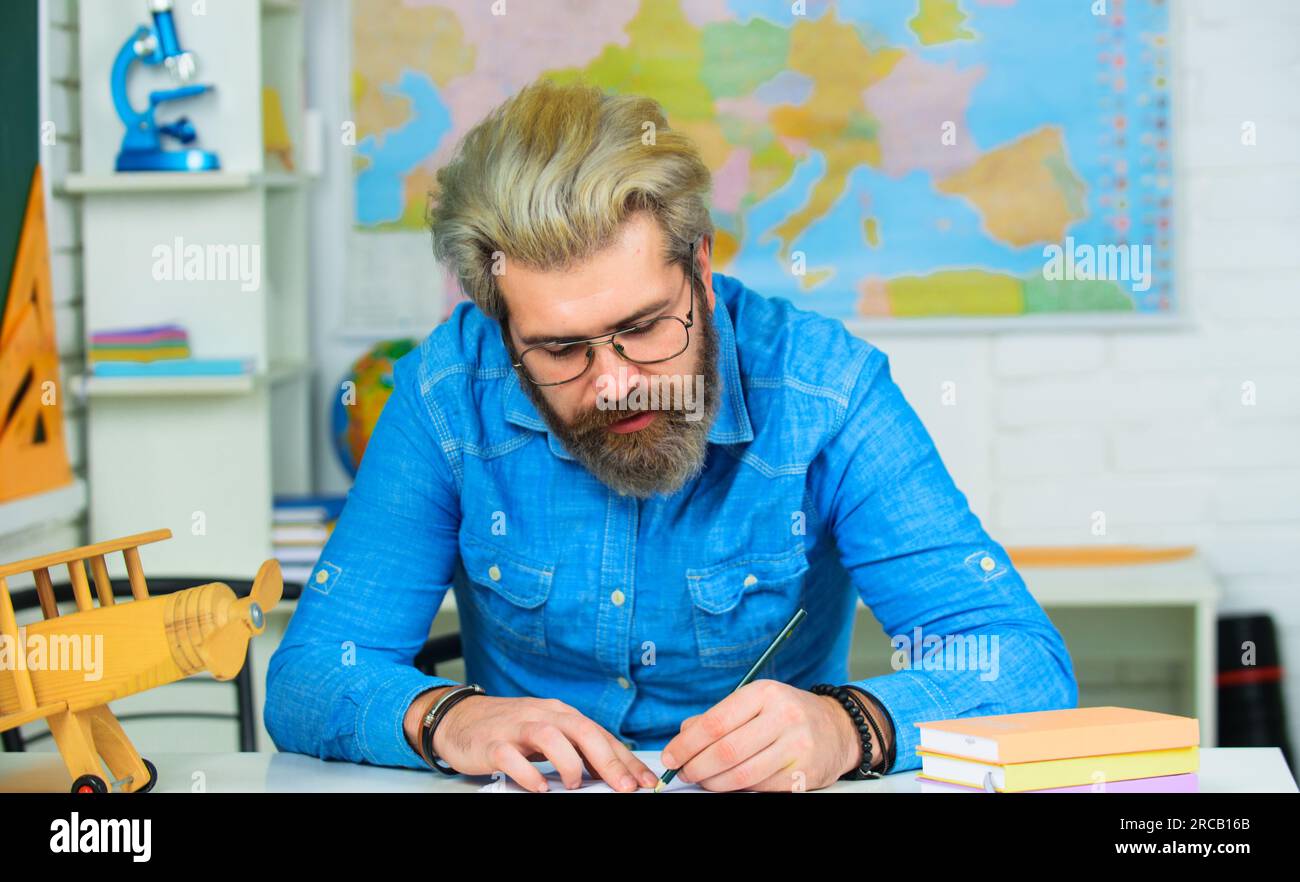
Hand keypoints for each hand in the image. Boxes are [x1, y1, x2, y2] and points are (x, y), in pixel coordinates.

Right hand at [419, 692, 659, 792]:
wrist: (459, 718)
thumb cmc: (507, 727)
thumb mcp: (546, 732)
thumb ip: (575, 747)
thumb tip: (611, 772)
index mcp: (560, 713)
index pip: (600, 734)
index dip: (624, 759)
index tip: (644, 781)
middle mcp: (542, 715)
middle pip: (582, 731)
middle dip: (608, 760)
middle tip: (624, 786)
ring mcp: (516, 727)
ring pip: (549, 736)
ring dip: (569, 762)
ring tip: (576, 784)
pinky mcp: (492, 743)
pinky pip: (511, 756)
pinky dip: (528, 773)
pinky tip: (539, 787)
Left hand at [659, 679, 864, 791]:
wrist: (838, 729)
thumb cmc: (788, 714)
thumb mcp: (755, 702)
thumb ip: (718, 717)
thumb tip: (683, 736)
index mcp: (765, 693)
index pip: (716, 722)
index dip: (687, 744)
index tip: (671, 757)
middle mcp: (783, 717)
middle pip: (726, 752)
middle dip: (697, 767)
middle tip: (684, 773)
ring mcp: (796, 747)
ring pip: (742, 776)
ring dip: (714, 783)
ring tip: (703, 780)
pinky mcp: (804, 775)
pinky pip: (761, 788)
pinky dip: (738, 790)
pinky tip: (730, 784)